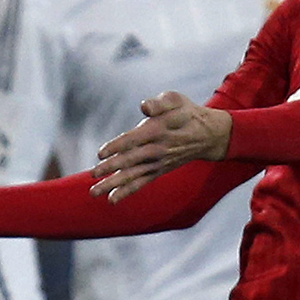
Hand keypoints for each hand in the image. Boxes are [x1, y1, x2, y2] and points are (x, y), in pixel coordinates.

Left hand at [90, 92, 231, 202]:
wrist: (207, 134)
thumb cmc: (186, 112)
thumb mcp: (176, 100)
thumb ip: (159, 103)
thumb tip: (144, 106)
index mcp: (159, 130)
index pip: (134, 140)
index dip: (117, 146)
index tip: (101, 153)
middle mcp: (158, 149)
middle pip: (131, 160)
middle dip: (111, 168)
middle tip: (92, 174)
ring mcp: (159, 162)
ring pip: (133, 175)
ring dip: (113, 184)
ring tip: (94, 192)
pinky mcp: (159, 170)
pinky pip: (142, 182)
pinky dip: (127, 191)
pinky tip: (112, 200)